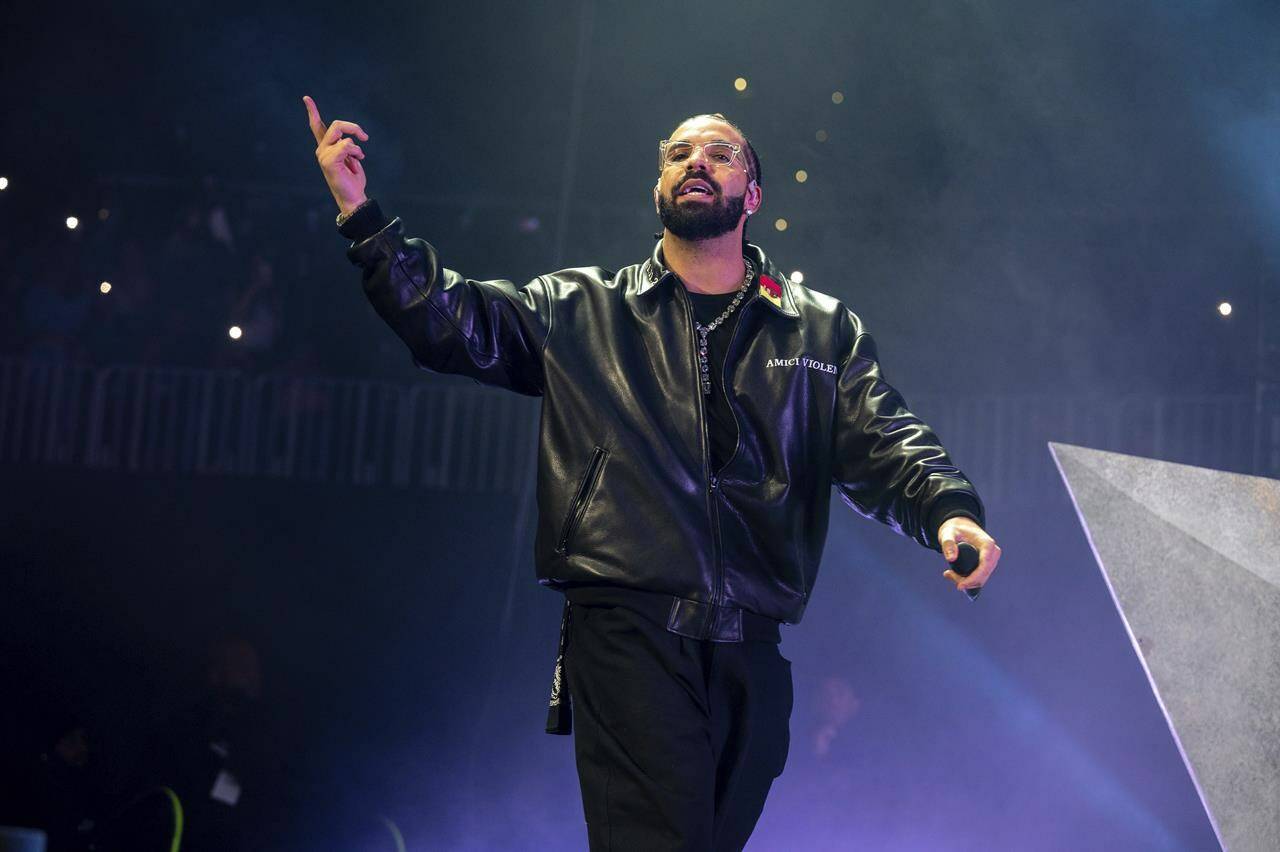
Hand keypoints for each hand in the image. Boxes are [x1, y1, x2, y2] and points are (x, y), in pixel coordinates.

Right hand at [302, 94, 368, 215]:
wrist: (353, 197)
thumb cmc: (353, 180)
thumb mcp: (352, 159)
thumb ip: (347, 146)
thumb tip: (350, 138)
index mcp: (326, 148)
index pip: (317, 126)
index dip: (312, 111)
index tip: (306, 98)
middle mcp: (322, 150)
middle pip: (336, 125)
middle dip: (353, 127)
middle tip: (364, 137)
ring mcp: (323, 155)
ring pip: (343, 135)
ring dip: (356, 146)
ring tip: (359, 157)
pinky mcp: (328, 161)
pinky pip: (346, 146)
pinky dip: (356, 152)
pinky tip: (357, 161)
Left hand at [938, 516, 1000, 593]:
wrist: (960, 526)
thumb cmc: (955, 529)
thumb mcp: (948, 533)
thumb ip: (948, 544)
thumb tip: (951, 558)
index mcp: (987, 544)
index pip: (984, 566)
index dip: (973, 578)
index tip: (960, 586)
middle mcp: (993, 552)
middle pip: (983, 575)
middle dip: (966, 581)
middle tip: (947, 574)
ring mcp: (992, 559)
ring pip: (982, 578)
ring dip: (966, 581)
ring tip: (948, 574)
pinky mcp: (988, 564)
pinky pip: (980, 577)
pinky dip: (968, 580)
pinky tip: (954, 575)